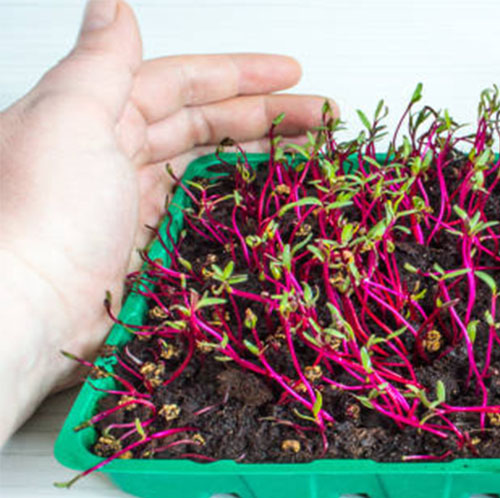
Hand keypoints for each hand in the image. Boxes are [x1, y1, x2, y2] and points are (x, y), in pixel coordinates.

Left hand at [0, 0, 333, 435]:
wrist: (24, 312)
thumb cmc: (41, 212)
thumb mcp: (71, 116)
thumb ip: (102, 61)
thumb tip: (113, 4)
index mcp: (96, 115)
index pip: (179, 83)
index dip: (238, 75)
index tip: (290, 73)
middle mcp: (115, 156)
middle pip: (204, 123)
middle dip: (264, 115)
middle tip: (319, 117)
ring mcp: (135, 206)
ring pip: (210, 169)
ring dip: (260, 157)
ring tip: (307, 154)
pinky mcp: (149, 250)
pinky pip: (206, 215)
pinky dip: (242, 204)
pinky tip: (270, 202)